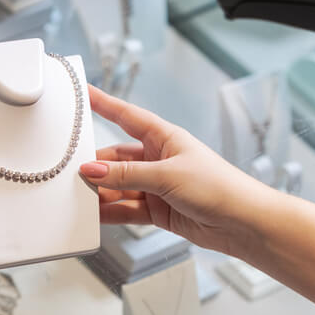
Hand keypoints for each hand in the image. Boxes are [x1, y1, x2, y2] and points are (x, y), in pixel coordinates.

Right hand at [79, 85, 274, 255]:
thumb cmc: (218, 186)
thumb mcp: (167, 175)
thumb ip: (126, 174)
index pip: (126, 116)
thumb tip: (94, 170)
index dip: (104, 103)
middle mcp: (158, 158)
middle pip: (116, 156)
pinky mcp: (157, 209)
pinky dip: (110, 212)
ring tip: (79, 197)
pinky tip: (95, 215)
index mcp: (164, 137)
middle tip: (71, 171)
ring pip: (118, 185)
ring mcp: (156, 185)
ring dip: (101, 192)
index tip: (83, 92)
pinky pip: (125, 208)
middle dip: (95, 164)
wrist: (242, 222)